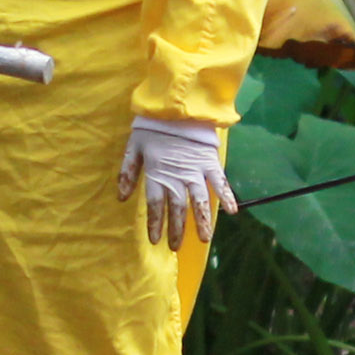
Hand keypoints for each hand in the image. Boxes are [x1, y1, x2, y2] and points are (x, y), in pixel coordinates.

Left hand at [115, 114, 235, 248]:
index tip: (155, 240)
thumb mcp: (133, 147)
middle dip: (177, 230)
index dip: (156, 224)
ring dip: (202, 222)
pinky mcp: (210, 162)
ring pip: (200, 202)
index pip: (156, 205)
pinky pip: (220, 182)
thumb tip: (122, 197)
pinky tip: (232, 212)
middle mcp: (177, 177)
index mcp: (157, 174)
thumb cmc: (152, 126)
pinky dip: (227, 196)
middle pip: (178, 209)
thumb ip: (128, 173)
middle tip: (175, 247)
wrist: (175, 106)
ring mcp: (195, 171)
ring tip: (205, 240)